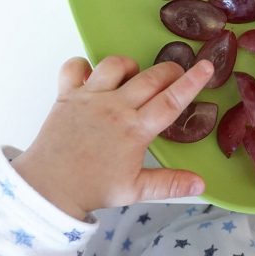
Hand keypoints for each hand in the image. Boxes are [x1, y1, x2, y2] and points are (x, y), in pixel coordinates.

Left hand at [11, 55, 213, 220]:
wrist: (47, 189)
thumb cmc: (93, 188)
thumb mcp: (136, 191)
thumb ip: (171, 184)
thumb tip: (201, 185)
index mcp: (135, 130)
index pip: (171, 100)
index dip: (192, 82)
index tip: (207, 66)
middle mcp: (115, 108)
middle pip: (150, 77)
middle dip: (170, 71)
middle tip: (176, 75)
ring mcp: (90, 98)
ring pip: (115, 65)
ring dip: (131, 66)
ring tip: (135, 77)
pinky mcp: (67, 95)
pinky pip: (75, 67)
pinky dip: (84, 66)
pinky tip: (93, 77)